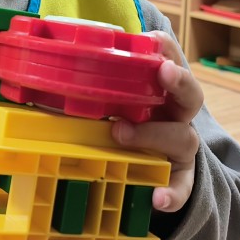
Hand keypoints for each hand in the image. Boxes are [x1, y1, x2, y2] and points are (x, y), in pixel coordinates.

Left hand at [112, 31, 202, 212]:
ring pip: (183, 137)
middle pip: (190, 95)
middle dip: (179, 81)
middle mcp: (176, 115)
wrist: (155, 171)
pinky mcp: (180, 178)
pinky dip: (171, 193)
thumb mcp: (114, 103)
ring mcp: (180, 147)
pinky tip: (158, 199)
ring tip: (121, 134)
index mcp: (161, 90)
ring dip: (154, 133)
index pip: (170, 61)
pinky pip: (182, 187)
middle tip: (162, 71)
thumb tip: (49, 70)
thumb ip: (95, 87)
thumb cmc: (127, 125)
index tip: (150, 40)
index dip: (165, 49)